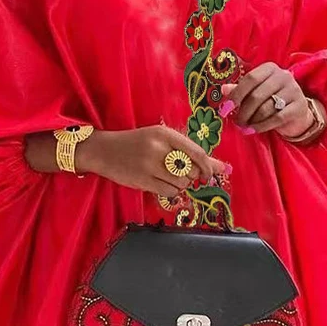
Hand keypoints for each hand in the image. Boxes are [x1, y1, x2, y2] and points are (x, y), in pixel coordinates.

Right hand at [76, 125, 230, 200]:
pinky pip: (169, 191)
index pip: (197, 153)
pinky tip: (163, 184)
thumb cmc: (137, 143)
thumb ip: (189, 151)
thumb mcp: (160, 139)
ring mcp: (149, 165)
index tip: (211, 174)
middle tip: (182, 173)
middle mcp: (158, 148)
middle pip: (191, 170)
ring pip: (181, 183)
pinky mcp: (142, 180)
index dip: (208, 167)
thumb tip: (222, 167)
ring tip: (169, 177)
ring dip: (181, 184)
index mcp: (165, 133)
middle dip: (192, 176)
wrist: (104, 150)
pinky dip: (172, 191)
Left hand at [220, 62, 312, 138]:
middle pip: (257, 95)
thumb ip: (240, 90)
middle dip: (243, 112)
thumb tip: (223, 89)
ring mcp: (293, 90)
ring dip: (252, 120)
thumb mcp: (255, 92)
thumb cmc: (271, 99)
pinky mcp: (299, 106)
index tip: (225, 109)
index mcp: (269, 68)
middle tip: (237, 122)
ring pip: (266, 108)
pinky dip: (262, 126)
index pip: (250, 78)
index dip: (236, 94)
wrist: (296, 112)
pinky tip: (253, 130)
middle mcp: (283, 76)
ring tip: (245, 126)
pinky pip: (277, 118)